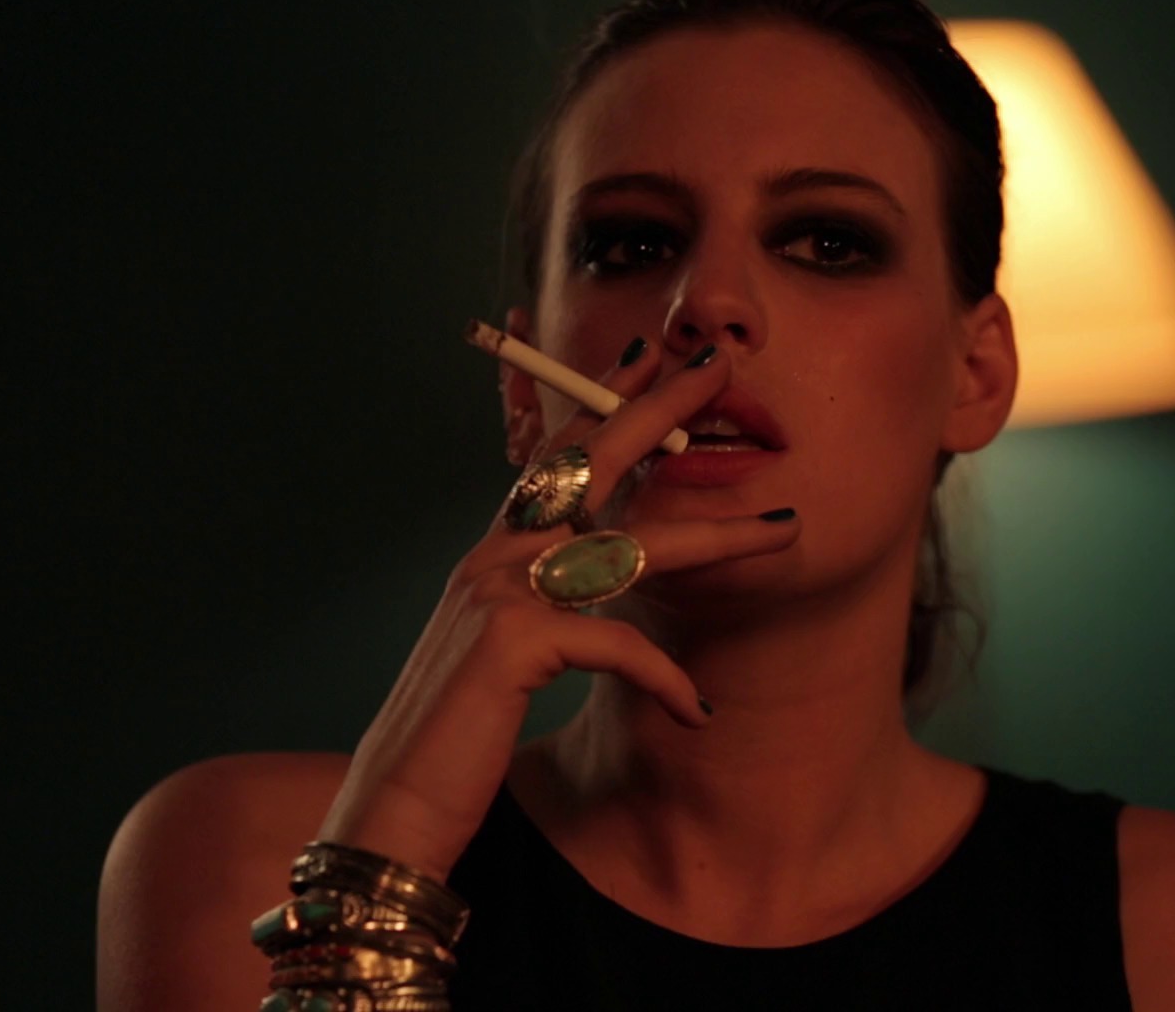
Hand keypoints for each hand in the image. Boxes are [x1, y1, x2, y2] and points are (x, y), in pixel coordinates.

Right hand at [315, 341, 798, 878]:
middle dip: (659, 411)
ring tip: (783, 530)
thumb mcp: (504, 660)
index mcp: (492, 556)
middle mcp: (492, 559)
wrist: (391, 811)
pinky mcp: (512, 643)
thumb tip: (605, 586)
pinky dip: (666, 678)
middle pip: (590, 462)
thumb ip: (547, 613)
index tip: (652, 363)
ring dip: (719, 539)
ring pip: (632, 547)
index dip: (604, 408)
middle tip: (717, 368)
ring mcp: (498, 593)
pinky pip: (620, 645)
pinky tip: (697, 711)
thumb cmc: (454, 742)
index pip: (554, 460)